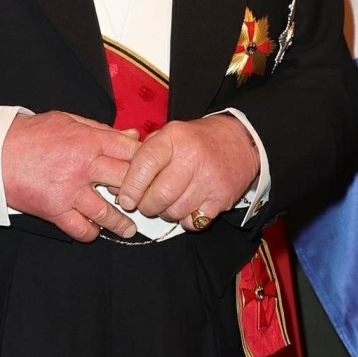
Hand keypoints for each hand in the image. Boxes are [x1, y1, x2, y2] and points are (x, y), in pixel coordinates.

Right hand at [1, 111, 140, 242]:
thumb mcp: (69, 121)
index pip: (130, 151)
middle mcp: (83, 166)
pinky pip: (79, 227)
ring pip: (107, 211)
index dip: (146, 160)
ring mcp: (69, 190)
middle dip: (139, 191)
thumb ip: (103, 130)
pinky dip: (90, 232)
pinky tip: (95, 230)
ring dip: (121, 222)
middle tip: (147, 200)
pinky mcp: (54, 210)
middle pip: (125, 181)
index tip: (154, 169)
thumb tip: (133, 135)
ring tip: (130, 227)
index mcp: (88, 141)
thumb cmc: (31, 135)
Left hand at [115, 113, 258, 230]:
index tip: (125, 198)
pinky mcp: (222, 198)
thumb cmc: (198, 141)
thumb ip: (144, 155)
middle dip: (146, 206)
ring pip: (174, 212)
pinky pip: (192, 222)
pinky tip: (188, 205)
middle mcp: (192, 157)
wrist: (241, 141)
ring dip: (166, 213)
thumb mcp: (170, 134)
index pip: (144, 165)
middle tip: (147, 203)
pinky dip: (185, 219)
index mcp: (175, 138)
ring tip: (169, 202)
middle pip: (158, 196)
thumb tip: (116, 186)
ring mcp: (209, 179)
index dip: (131, 186)